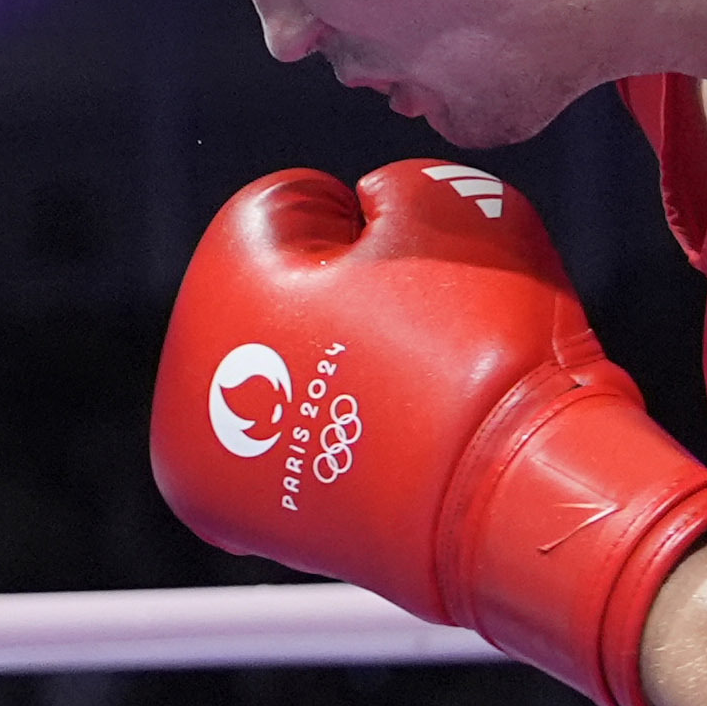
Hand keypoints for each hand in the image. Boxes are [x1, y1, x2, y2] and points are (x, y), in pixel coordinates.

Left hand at [150, 161, 706, 705]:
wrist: (519, 500)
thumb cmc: (487, 345)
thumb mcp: (452, 206)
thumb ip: (387, 188)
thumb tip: (367, 213)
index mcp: (224, 274)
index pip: (290, 210)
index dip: (367, 226)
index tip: (414, 276)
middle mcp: (187, 369)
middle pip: (269, 293)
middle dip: (335, 300)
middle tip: (411, 340)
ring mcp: (203, 452)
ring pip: (272, 371)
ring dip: (323, 371)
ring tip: (401, 399)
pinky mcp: (234, 518)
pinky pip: (279, 443)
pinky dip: (322, 438)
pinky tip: (381, 450)